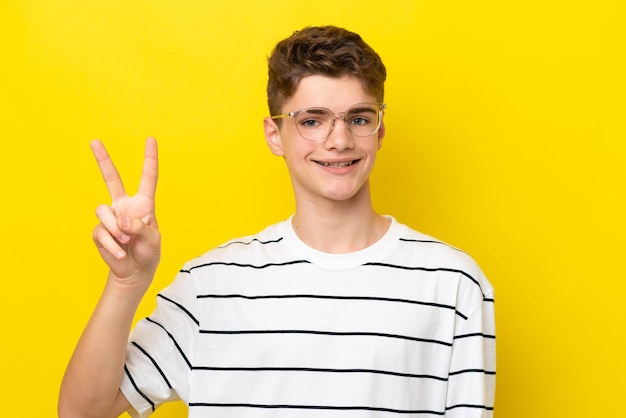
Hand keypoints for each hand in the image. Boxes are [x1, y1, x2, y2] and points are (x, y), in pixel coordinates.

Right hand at [91, 138, 160, 284]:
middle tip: (94, 141)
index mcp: (143, 204)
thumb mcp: (153, 239)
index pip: (148, 178)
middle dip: (102, 159)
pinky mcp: (99, 231)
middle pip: (111, 178)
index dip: (150, 159)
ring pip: (103, 210)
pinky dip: (112, 245)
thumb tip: (121, 220)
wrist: (135, 272)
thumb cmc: (149, 252)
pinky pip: (101, 232)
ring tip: (125, 241)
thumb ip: (141, 227)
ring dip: (115, 228)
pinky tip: (120, 253)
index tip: (151, 139)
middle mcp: (124, 206)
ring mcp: (110, 217)